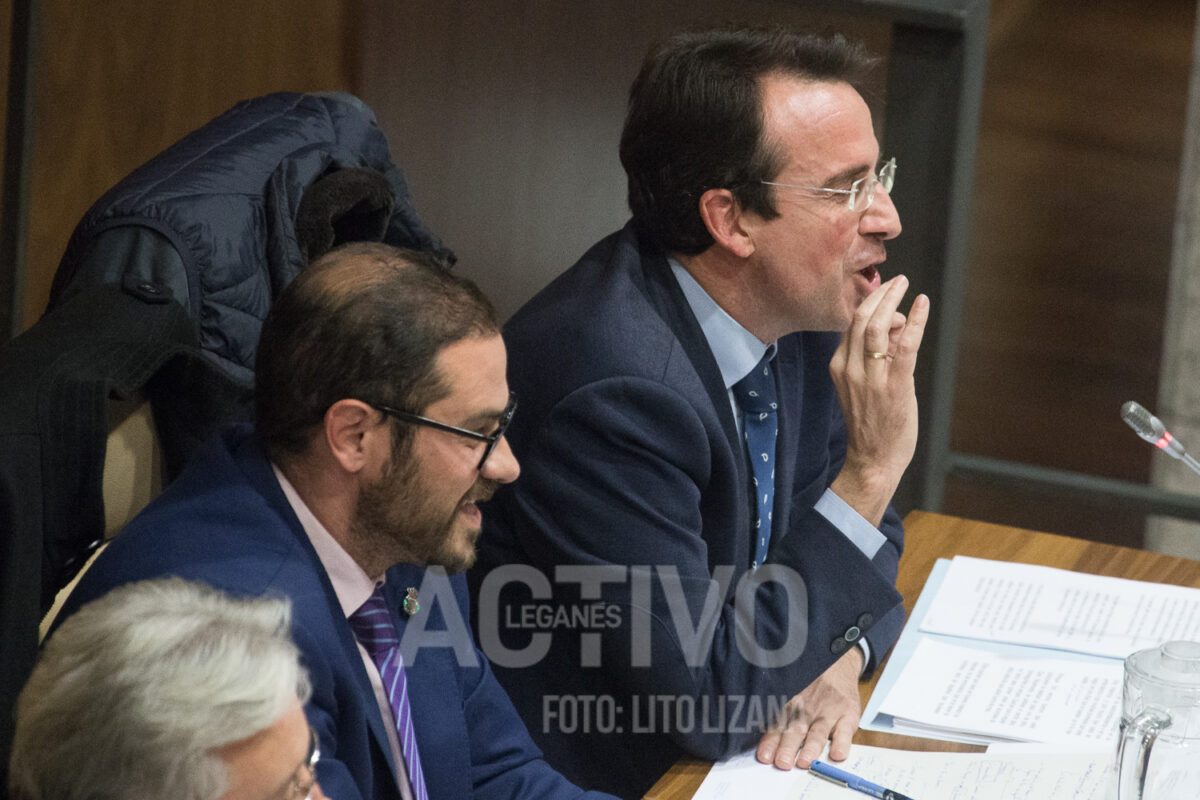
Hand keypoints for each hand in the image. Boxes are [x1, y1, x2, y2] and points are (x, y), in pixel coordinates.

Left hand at [755, 646, 864, 769]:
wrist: (837, 660)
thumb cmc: (809, 680)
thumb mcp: (790, 687)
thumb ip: (777, 709)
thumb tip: (757, 733)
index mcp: (790, 704)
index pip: (778, 725)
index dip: (770, 741)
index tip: (764, 756)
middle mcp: (807, 709)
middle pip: (796, 730)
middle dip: (788, 747)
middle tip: (782, 762)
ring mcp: (828, 712)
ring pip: (818, 732)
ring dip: (811, 748)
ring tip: (805, 762)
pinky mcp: (848, 714)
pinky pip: (846, 730)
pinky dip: (842, 743)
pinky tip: (838, 754)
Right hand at [828, 276, 929, 525]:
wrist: (872, 459)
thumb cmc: (870, 423)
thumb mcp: (862, 386)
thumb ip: (875, 355)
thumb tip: (894, 325)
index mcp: (839, 366)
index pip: (850, 324)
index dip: (870, 304)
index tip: (886, 293)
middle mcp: (850, 369)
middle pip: (860, 319)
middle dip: (880, 294)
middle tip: (897, 280)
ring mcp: (871, 378)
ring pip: (877, 326)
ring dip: (893, 300)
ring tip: (906, 285)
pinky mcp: (895, 386)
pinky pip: (905, 345)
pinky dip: (915, 321)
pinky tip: (922, 305)